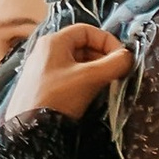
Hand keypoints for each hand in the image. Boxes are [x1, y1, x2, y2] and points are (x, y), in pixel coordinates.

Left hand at [7, 24, 131, 122]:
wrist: (29, 128)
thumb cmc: (58, 96)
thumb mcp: (89, 78)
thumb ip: (113, 64)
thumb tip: (129, 57)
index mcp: (54, 41)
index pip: (87, 30)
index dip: (107, 40)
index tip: (122, 58)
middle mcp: (48, 50)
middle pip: (83, 45)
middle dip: (103, 56)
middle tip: (118, 72)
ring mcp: (45, 67)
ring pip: (78, 61)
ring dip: (96, 69)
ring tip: (109, 83)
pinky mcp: (45, 84)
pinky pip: (70, 74)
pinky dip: (86, 79)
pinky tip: (94, 91)